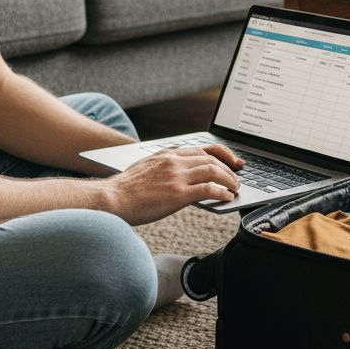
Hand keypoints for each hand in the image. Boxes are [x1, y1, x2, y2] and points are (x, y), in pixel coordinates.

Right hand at [103, 145, 245, 224]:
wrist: (111, 199)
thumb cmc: (124, 190)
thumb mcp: (145, 169)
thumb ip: (163, 168)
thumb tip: (178, 176)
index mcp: (166, 154)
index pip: (201, 149)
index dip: (220, 154)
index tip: (231, 161)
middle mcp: (173, 161)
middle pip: (211, 158)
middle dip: (229, 167)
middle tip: (238, 177)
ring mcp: (176, 176)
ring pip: (213, 171)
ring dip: (229, 179)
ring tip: (235, 188)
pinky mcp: (178, 194)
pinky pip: (208, 189)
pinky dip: (222, 192)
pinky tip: (227, 198)